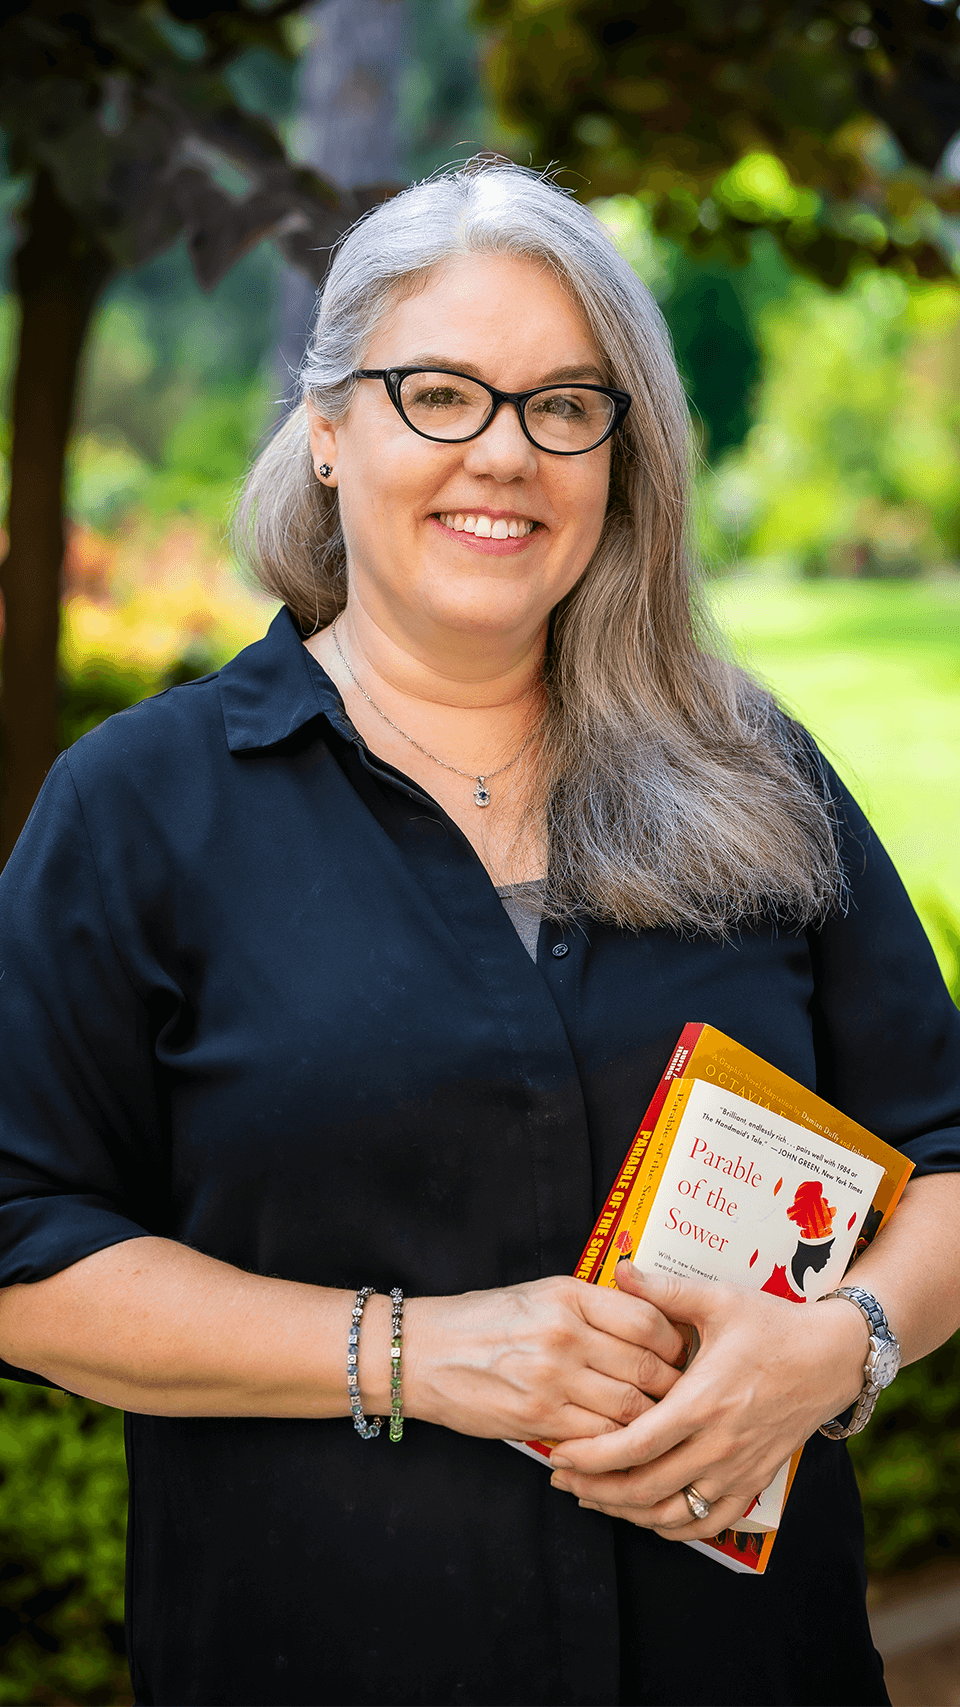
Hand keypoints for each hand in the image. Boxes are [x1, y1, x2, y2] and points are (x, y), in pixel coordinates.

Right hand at [402, 1275, 686, 1442]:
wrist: (424, 1352)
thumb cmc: (484, 1321)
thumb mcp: (541, 1294)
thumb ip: (593, 1307)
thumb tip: (651, 1324)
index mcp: (570, 1296)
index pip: (649, 1320)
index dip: (675, 1343)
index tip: (680, 1355)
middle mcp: (565, 1333)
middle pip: (648, 1367)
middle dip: (674, 1389)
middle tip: (684, 1397)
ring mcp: (553, 1378)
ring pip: (631, 1408)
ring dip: (652, 1422)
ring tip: (660, 1425)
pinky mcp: (539, 1417)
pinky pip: (599, 1437)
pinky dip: (618, 1444)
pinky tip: (622, 1443)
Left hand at [548, 1262, 868, 1538]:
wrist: (831, 1356)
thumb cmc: (771, 1324)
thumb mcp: (717, 1300)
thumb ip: (664, 1290)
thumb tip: (619, 1268)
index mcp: (703, 1401)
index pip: (635, 1445)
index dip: (591, 1457)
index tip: (558, 1454)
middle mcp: (719, 1444)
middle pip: (645, 1488)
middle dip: (596, 1490)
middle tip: (561, 1480)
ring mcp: (738, 1468)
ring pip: (673, 1514)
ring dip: (628, 1513)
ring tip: (593, 1498)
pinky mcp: (754, 1481)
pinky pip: (709, 1523)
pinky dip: (673, 1527)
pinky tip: (646, 1515)